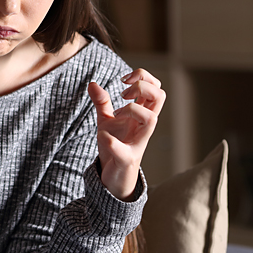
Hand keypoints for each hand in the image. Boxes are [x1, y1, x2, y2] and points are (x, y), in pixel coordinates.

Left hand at [88, 69, 164, 200]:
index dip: (143, 77)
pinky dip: (112, 142)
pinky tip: (102, 135)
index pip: (156, 88)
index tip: (123, 80)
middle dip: (142, 86)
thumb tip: (92, 83)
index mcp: (142, 114)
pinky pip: (124, 151)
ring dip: (132, 109)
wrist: (114, 175)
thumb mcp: (106, 119)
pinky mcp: (127, 159)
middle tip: (123, 93)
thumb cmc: (116, 143)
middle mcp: (144, 126)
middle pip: (160, 97)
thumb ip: (102, 102)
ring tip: (116, 114)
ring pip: (151, 119)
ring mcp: (138, 142)